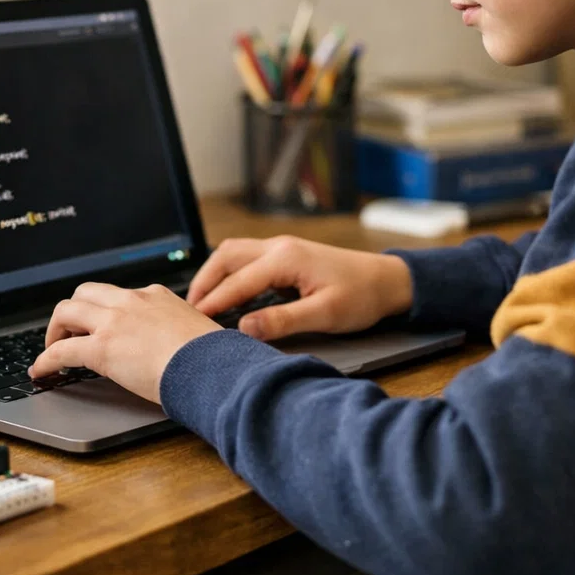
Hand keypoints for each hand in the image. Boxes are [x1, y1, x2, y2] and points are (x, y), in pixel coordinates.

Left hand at [28, 282, 220, 404]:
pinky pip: (60, 351)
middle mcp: (132, 301)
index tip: (99, 325)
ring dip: (54, 330)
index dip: (102, 311)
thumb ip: (178, 331)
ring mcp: (114, 322)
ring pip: (66, 310)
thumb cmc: (212, 357)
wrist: (211, 367)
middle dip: (72, 312)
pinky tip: (40, 372)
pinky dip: (45, 360)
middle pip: (85, 292)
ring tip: (51, 350)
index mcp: (156, 295)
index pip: (119, 295)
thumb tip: (179, 348)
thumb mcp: (195, 331)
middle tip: (69, 333)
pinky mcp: (102, 347)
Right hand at [187, 236, 413, 341]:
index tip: (191, 320)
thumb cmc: (361, 296)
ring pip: (234, 253)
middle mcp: (279, 246)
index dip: (213, 302)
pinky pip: (247, 258)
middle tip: (187, 310)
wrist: (387, 280)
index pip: (238, 281)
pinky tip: (226, 292)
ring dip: (214, 274)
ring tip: (200, 302)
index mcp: (286, 258)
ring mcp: (282, 247)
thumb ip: (283, 321)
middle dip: (204, 281)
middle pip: (226, 256)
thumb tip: (244, 328)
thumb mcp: (325, 314)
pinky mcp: (287, 254)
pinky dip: (229, 272)